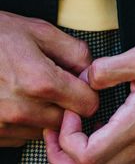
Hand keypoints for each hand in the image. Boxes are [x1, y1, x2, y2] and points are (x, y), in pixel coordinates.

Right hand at [0, 12, 97, 148]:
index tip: (82, 84)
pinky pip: (19, 136)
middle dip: (66, 104)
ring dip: (43, 114)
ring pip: (42, 130)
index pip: (87, 104)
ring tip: (30, 89)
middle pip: (65, 120)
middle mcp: (21, 109)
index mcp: (39, 81)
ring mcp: (2, 124)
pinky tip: (15, 99)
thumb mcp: (41, 31)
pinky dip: (23, 122)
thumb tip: (91, 70)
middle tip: (55, 84)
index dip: (88, 92)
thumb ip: (75, 51)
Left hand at [45, 38, 134, 163]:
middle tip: (58, 130)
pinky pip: (122, 162)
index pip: (87, 157)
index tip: (71, 113)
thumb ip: (110, 68)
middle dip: (65, 154)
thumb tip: (83, 80)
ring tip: (73, 130)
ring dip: (82, 156)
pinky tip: (98, 131)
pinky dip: (101, 154)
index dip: (67, 140)